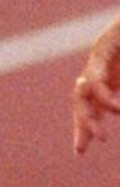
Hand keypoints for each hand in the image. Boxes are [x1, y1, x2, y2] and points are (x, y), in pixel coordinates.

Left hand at [74, 18, 119, 152]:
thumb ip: (119, 99)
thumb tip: (119, 109)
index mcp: (113, 74)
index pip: (95, 103)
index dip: (88, 124)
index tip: (81, 150)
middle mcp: (102, 66)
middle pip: (83, 99)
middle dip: (82, 124)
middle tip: (80, 150)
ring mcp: (102, 55)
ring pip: (84, 91)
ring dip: (89, 116)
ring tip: (99, 137)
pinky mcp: (104, 46)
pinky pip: (96, 78)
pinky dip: (104, 96)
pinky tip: (116, 109)